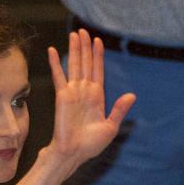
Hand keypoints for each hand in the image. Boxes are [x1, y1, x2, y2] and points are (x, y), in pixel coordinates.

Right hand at [46, 29, 135, 171]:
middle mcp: (84, 91)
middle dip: (85, 47)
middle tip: (83, 31)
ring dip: (74, 49)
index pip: (98, 70)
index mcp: (97, 97)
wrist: (74, 153)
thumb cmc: (90, 145)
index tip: (98, 41)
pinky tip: (52, 50)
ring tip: (74, 34)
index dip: (98, 56)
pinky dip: (55, 63)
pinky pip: (58, 75)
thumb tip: (132, 95)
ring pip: (74, 65)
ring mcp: (73, 92)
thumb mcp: (110, 127)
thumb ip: (119, 110)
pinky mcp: (62, 96)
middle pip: (86, 63)